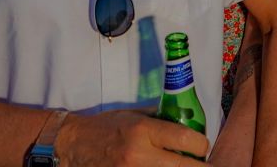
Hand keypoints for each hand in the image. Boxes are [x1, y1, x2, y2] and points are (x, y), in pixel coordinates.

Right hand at [56, 110, 208, 165]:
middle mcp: (139, 154)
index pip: (185, 140)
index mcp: (143, 130)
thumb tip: (188, 124)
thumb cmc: (106, 127)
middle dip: (198, 166)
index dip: (201, 145)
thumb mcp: (134, 115)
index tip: (203, 146)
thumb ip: (160, 120)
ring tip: (181, 166)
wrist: (73, 145)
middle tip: (201, 164)